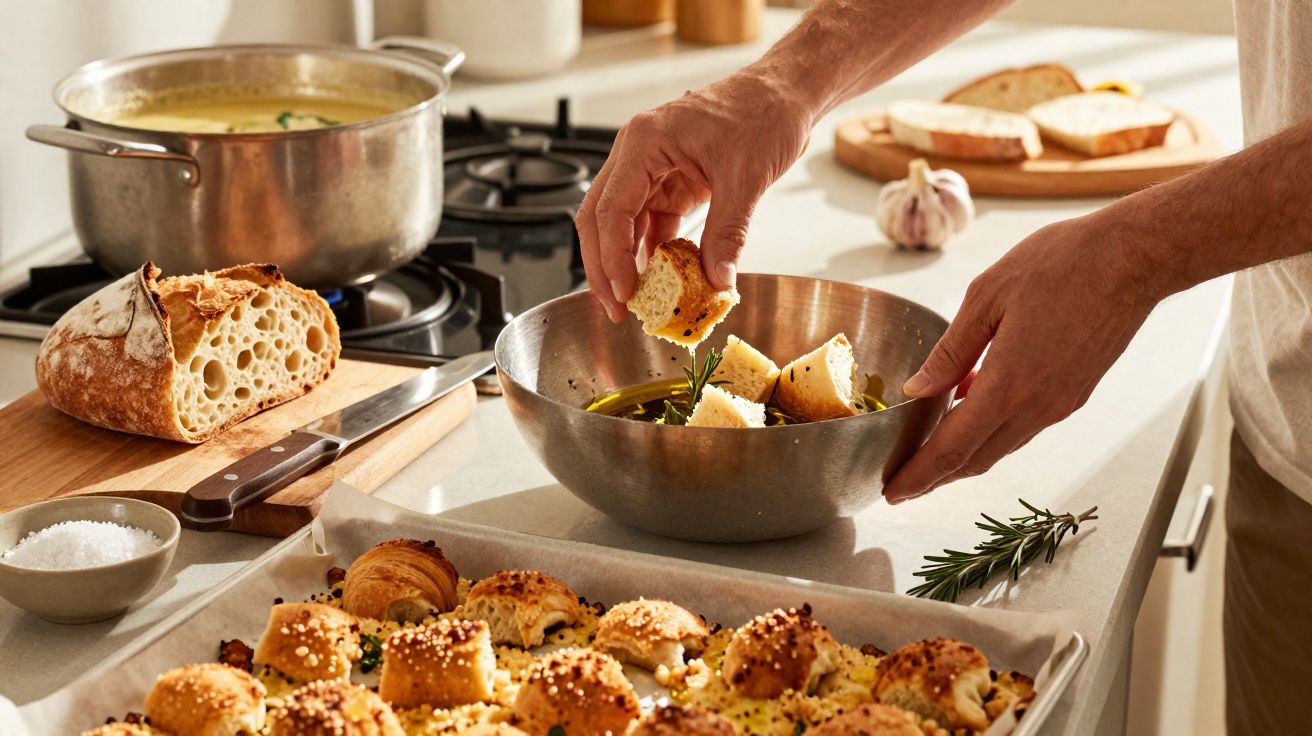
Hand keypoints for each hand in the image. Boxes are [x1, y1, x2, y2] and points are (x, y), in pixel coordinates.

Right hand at [575, 69, 814, 321]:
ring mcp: (651, 169)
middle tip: (616, 308)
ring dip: (626, 263)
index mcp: (644, 142)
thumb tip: (718, 280)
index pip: (611, 208)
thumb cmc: (763, 111)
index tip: (624, 292)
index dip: (613, 256)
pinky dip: (655, 253)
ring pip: (622, 224)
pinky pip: (651, 224)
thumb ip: (728, 232)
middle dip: (604, 266)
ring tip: (637, 302)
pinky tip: (663, 280)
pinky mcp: (670, 183)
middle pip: (601, 218)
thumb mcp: (747, 176)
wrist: (784, 93)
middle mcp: (638, 154)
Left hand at [883, 212, 1162, 502]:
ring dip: (963, 456)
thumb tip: (918, 390)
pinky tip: (969, 408)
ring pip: (1001, 446)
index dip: (919, 475)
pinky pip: (1022, 426)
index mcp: (1009, 385)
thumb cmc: (1063, 263)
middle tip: (902, 484)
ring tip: (928, 454)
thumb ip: (949, 351)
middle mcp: (1038, 407)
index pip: (953, 449)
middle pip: (976, 459)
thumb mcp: (986, 298)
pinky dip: (991, 430)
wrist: (1133, 257)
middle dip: (935, 477)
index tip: (894, 492)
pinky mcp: (1075, 395)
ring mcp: (1060, 405)